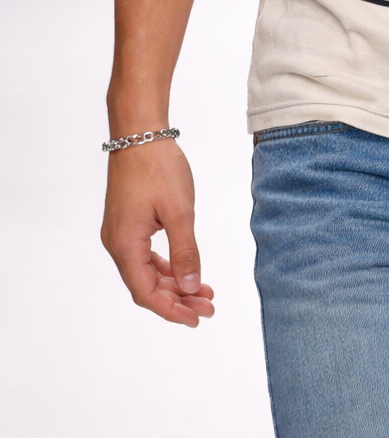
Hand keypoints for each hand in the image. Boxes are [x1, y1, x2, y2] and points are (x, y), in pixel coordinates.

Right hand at [101, 140, 213, 326]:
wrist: (140, 132)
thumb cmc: (158, 167)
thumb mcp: (179, 211)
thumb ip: (186, 251)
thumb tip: (191, 286)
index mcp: (125, 245)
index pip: (146, 294)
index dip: (171, 311)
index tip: (196, 319)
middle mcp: (117, 244)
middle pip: (145, 286)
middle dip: (177, 299)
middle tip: (207, 307)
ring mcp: (119, 233)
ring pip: (145, 271)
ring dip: (173, 283)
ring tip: (203, 291)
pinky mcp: (126, 222)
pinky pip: (144, 254)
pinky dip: (165, 265)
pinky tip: (184, 269)